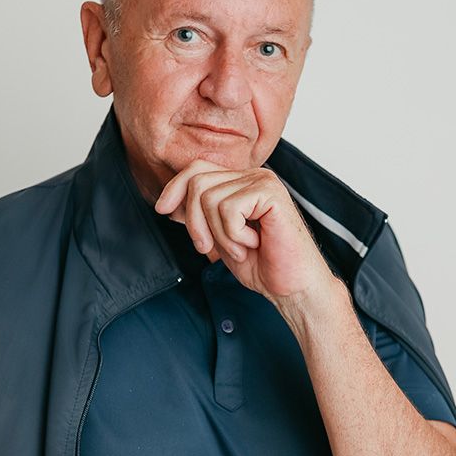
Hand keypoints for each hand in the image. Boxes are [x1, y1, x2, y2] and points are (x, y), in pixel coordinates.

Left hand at [153, 160, 335, 304]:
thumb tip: (167, 203)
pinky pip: (229, 209)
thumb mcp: (218, 238)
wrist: (291, 287)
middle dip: (194, 221)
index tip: (163, 211)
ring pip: (209, 198)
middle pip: (198, 182)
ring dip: (219, 234)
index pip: (196, 169)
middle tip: (209, 247)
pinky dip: (234, 235)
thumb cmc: (260, 265)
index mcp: (240, 182)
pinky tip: (254, 243)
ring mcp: (263, 181)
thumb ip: (198, 217)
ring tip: (242, 246)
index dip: (175, 188)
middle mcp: (252, 175)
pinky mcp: (271, 193)